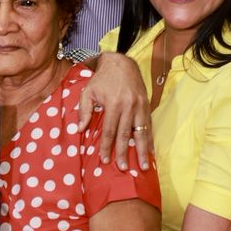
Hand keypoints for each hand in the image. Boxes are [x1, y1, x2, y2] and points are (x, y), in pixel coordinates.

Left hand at [78, 51, 151, 168]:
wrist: (121, 62)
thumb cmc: (101, 79)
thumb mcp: (88, 91)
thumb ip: (83, 110)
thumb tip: (80, 130)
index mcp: (113, 103)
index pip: (110, 130)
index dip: (107, 146)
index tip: (105, 160)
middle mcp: (128, 106)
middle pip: (126, 134)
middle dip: (124, 152)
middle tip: (123, 168)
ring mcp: (140, 105)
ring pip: (141, 132)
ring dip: (142, 150)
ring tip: (143, 166)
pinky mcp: (146, 105)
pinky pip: (148, 125)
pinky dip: (149, 139)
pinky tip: (150, 151)